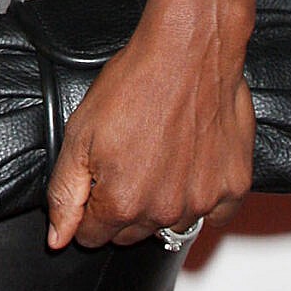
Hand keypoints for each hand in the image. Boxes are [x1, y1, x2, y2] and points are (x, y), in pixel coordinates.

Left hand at [45, 16, 253, 250]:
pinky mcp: (233, 188)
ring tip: (161, 155)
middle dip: (123, 206)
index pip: (93, 237)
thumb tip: (57, 239)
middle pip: (132, 234)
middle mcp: (164, 211)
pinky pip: (215, 213)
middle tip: (128, 160)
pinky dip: (202, 194)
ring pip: (172, 224)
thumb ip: (65, 193)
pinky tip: (192, 162)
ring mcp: (203, 202)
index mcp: (122, 203)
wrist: (187, 51)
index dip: (87, 209)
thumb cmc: (135, 83)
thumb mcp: (79, 133)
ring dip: (164, 201)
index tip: (96, 182)